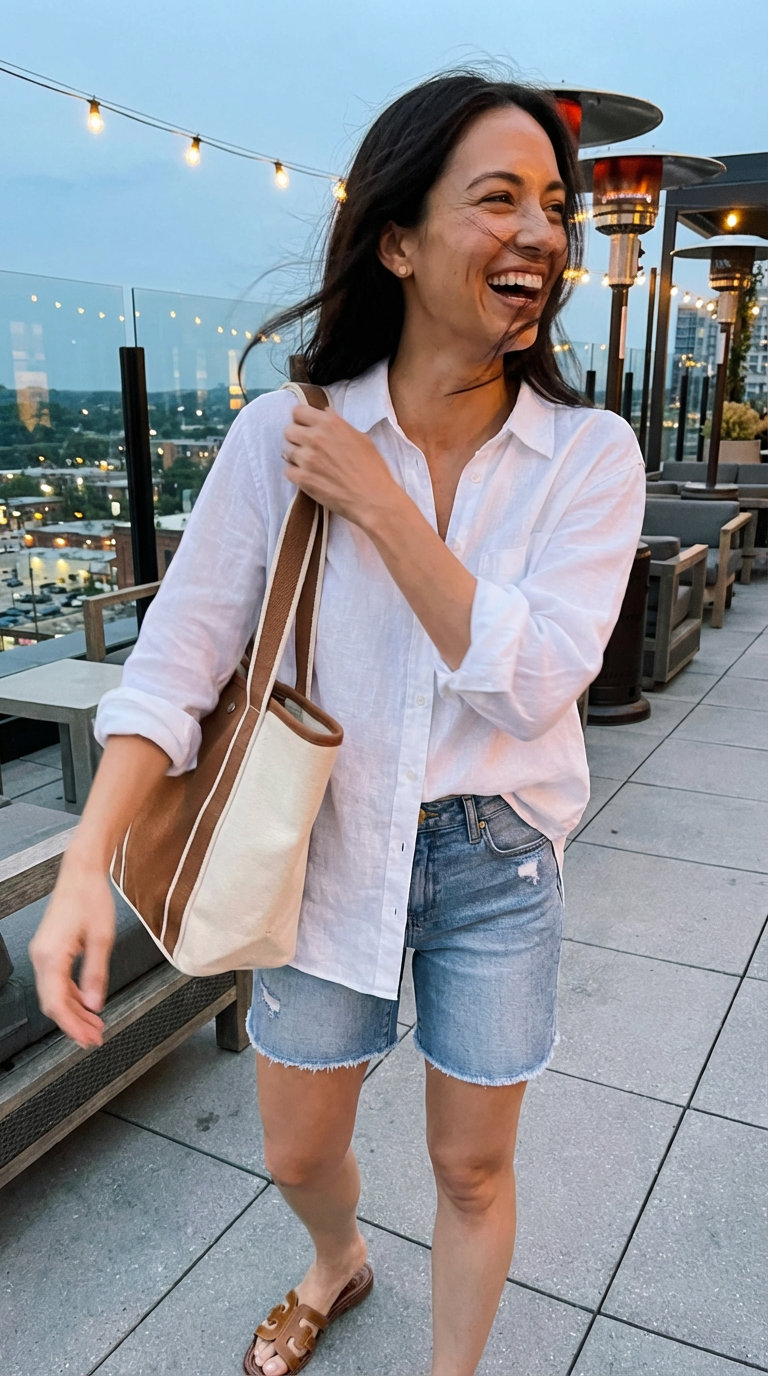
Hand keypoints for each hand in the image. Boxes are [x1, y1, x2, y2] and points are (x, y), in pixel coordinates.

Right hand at [29, 861, 115, 1049]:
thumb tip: (95, 1004)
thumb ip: (96, 975)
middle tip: (94, 1037)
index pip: (57, 1004)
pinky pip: (57, 980)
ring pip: (55, 993)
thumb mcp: (102, 939)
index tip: (88, 1039)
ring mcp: (43, 953)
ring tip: (94, 1024)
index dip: (73, 1026)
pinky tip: (87, 1003)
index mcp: (51, 956)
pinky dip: (72, 995)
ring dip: (74, 1011)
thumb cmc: (90, 897)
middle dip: (74, 1023)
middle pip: (54, 1002)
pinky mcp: (50, 949)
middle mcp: (41, 956)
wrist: (81, 872)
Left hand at [282, 404, 399, 527]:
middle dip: (296, 438)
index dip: (301, 420)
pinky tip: (309, 478)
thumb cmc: (372, 469)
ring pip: (286, 450)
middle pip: (288, 430)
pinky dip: (296, 474)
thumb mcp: (361, 438)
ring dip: (295, 456)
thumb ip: (339, 424)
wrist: (373, 499)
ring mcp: (307, 458)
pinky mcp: (302, 478)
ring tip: (310, 465)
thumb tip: (325, 413)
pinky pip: (288, 471)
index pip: (298, 411)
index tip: (306, 428)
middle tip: (307, 448)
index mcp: (330, 423)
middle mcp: (315, 437)